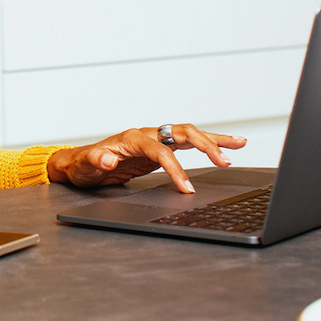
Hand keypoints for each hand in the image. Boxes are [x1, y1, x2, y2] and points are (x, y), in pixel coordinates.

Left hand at [46, 124, 246, 191]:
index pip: (161, 151)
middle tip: (224, 160)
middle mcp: (147, 135)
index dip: (175, 169)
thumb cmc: (84, 165)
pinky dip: (207, 144)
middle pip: (181, 133)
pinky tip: (225, 148)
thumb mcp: (85, 166)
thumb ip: (97, 162)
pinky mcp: (160, 148)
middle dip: (204, 146)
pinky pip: (187, 144)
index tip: (187, 187)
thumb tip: (109, 160)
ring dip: (214, 140)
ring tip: (239, 143)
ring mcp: (155, 139)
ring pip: (189, 134)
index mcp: (132, 138)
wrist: (81, 164)